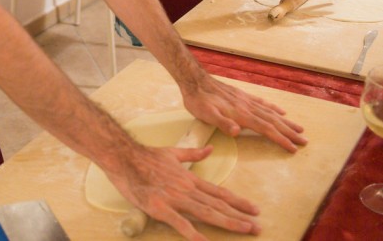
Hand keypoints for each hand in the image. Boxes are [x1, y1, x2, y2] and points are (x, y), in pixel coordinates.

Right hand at [106, 141, 260, 239]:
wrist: (125, 157)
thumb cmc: (147, 155)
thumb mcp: (174, 152)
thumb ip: (194, 153)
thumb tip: (211, 149)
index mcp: (190, 177)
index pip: (218, 191)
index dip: (237, 201)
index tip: (254, 209)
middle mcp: (186, 188)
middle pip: (216, 204)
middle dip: (238, 216)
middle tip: (257, 226)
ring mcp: (174, 198)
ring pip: (205, 212)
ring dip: (226, 222)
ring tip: (244, 230)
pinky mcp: (159, 207)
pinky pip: (178, 223)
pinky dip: (192, 233)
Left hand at [181, 72, 306, 153]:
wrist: (195, 81)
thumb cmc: (199, 100)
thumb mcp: (206, 114)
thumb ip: (222, 122)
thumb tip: (237, 131)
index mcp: (241, 114)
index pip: (265, 129)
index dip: (280, 139)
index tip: (294, 148)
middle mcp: (247, 106)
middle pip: (273, 121)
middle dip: (289, 132)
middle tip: (305, 141)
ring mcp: (245, 100)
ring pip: (270, 112)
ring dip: (285, 122)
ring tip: (298, 128)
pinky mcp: (241, 96)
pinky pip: (262, 103)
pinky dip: (273, 109)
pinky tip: (280, 111)